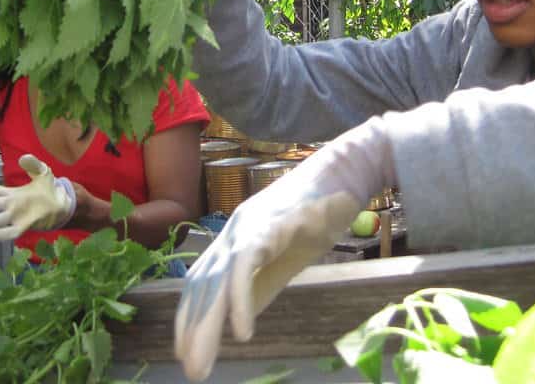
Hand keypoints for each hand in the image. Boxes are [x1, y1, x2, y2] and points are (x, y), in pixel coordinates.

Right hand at [0, 154, 75, 241]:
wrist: (61, 206)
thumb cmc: (47, 189)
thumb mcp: (42, 172)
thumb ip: (33, 164)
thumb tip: (23, 158)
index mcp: (11, 194)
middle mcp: (10, 206)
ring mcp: (16, 217)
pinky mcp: (25, 226)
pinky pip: (11, 232)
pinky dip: (2, 234)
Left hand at [173, 120, 395, 380]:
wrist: (348, 171)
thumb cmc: (320, 212)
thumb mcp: (286, 258)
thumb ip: (260, 285)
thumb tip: (237, 322)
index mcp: (236, 237)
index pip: (202, 281)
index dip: (191, 316)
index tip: (187, 351)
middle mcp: (234, 230)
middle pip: (204, 284)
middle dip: (193, 329)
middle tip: (190, 369)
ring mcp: (249, 225)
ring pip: (218, 279)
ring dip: (207, 324)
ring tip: (202, 362)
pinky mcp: (269, 224)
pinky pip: (246, 266)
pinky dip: (239, 300)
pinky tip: (241, 331)